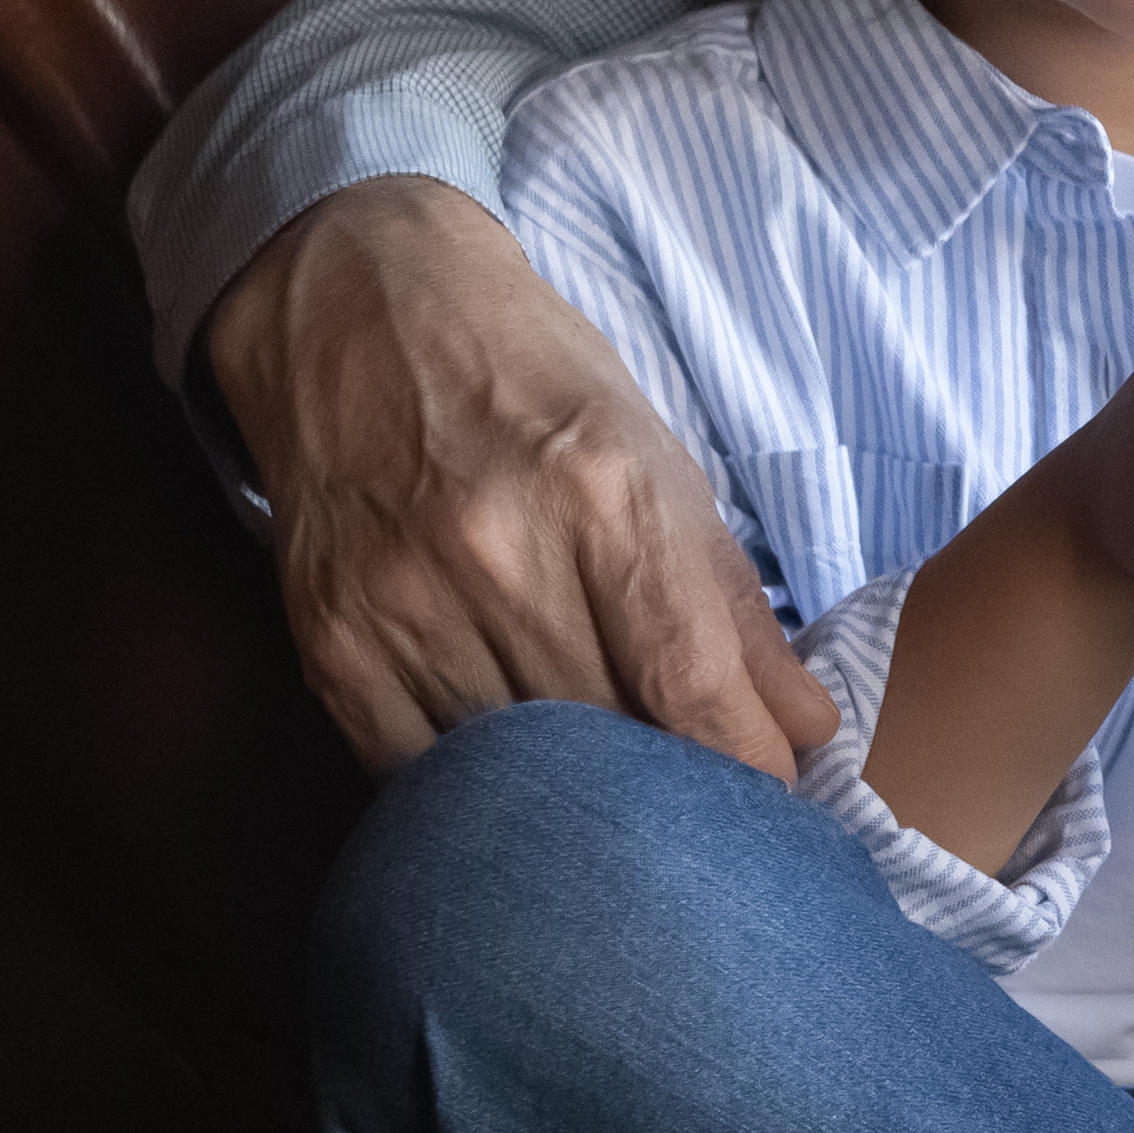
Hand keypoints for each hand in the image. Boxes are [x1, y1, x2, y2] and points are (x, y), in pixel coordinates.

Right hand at [200, 175, 836, 779]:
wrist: (356, 306)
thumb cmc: (530, 379)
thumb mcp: (655, 456)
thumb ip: (732, 606)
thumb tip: (803, 731)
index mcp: (604, 492)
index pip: (691, 686)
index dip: (743, 774)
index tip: (769, 815)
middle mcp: (499, 549)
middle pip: (609, 740)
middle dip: (668, 798)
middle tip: (703, 826)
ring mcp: (403, 600)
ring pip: (514, 773)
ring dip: (574, 804)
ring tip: (613, 813)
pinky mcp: (330, 641)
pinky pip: (416, 772)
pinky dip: (474, 795)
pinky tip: (510, 784)